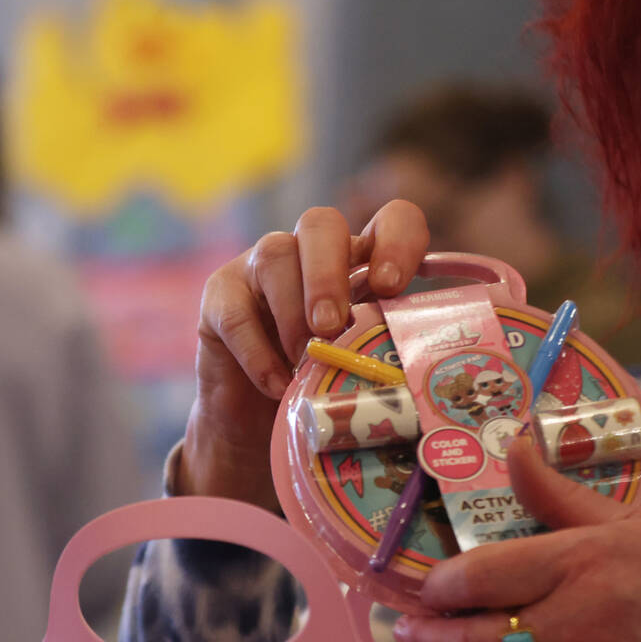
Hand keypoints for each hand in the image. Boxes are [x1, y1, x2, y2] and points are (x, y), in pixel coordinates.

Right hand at [177, 201, 429, 509]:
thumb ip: (385, 351)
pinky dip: (258, 351)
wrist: (257, 421)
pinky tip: (277, 384)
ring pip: (275, 255)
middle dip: (328, 273)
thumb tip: (420, 374)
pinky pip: (236, 310)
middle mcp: (310, 252)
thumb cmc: (323, 386)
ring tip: (305, 359)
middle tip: (333, 325)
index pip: (391, 219)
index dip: (397, 240)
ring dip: (293, 311)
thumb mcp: (362, 365)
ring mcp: (260, 268)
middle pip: (321, 223)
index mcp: (361, 261)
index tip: (391, 287)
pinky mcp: (220, 296)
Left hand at [392, 438, 640, 641]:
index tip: (425, 580)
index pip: (487, 577)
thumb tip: (516, 448)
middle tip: (404, 625)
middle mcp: (575, 619)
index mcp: (584, 563)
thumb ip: (561, 495)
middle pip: (477, 640)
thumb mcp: (634, 519)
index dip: (443, 584)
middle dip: (429, 636)